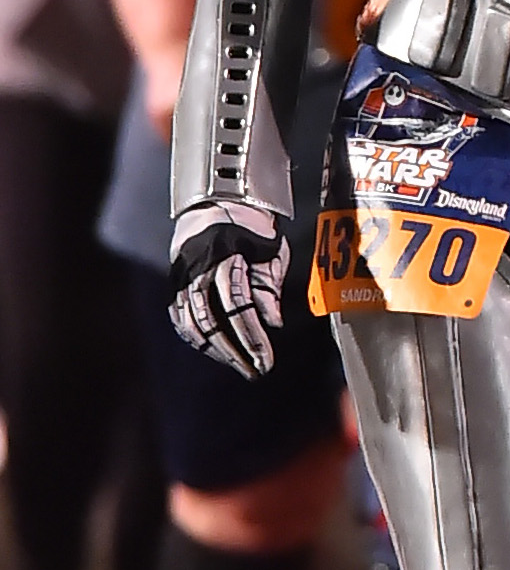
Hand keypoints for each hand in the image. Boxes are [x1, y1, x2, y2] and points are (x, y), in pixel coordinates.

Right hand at [169, 201, 288, 378]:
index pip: (237, 306)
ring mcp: (183, 276)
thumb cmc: (251, 223)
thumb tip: (273, 323)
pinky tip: (210, 350)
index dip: (251, 336)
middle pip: (212, 320)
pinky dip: (194, 337)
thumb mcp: (269, 248)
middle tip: (255, 371)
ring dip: (215, 349)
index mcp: (225, 257)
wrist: (218, 198)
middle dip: (235, 351)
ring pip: (192, 323)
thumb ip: (269, 286)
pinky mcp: (176, 281)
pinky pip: (180, 316)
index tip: (266, 360)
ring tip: (237, 364)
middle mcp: (199, 269)